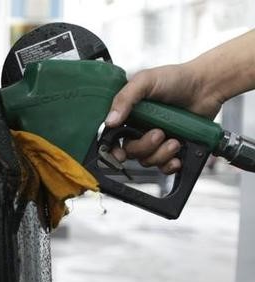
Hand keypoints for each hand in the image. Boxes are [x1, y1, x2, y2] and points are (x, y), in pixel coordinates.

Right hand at [105, 63, 223, 173]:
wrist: (208, 86)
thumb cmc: (177, 78)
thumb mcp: (145, 81)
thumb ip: (124, 99)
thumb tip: (109, 122)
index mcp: (129, 115)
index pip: (112, 138)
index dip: (112, 149)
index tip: (119, 154)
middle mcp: (140, 129)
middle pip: (131, 152)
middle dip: (144, 147)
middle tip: (158, 134)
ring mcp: (157, 140)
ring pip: (147, 160)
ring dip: (160, 154)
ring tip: (174, 140)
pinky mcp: (172, 148)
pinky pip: (164, 166)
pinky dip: (169, 165)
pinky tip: (177, 156)